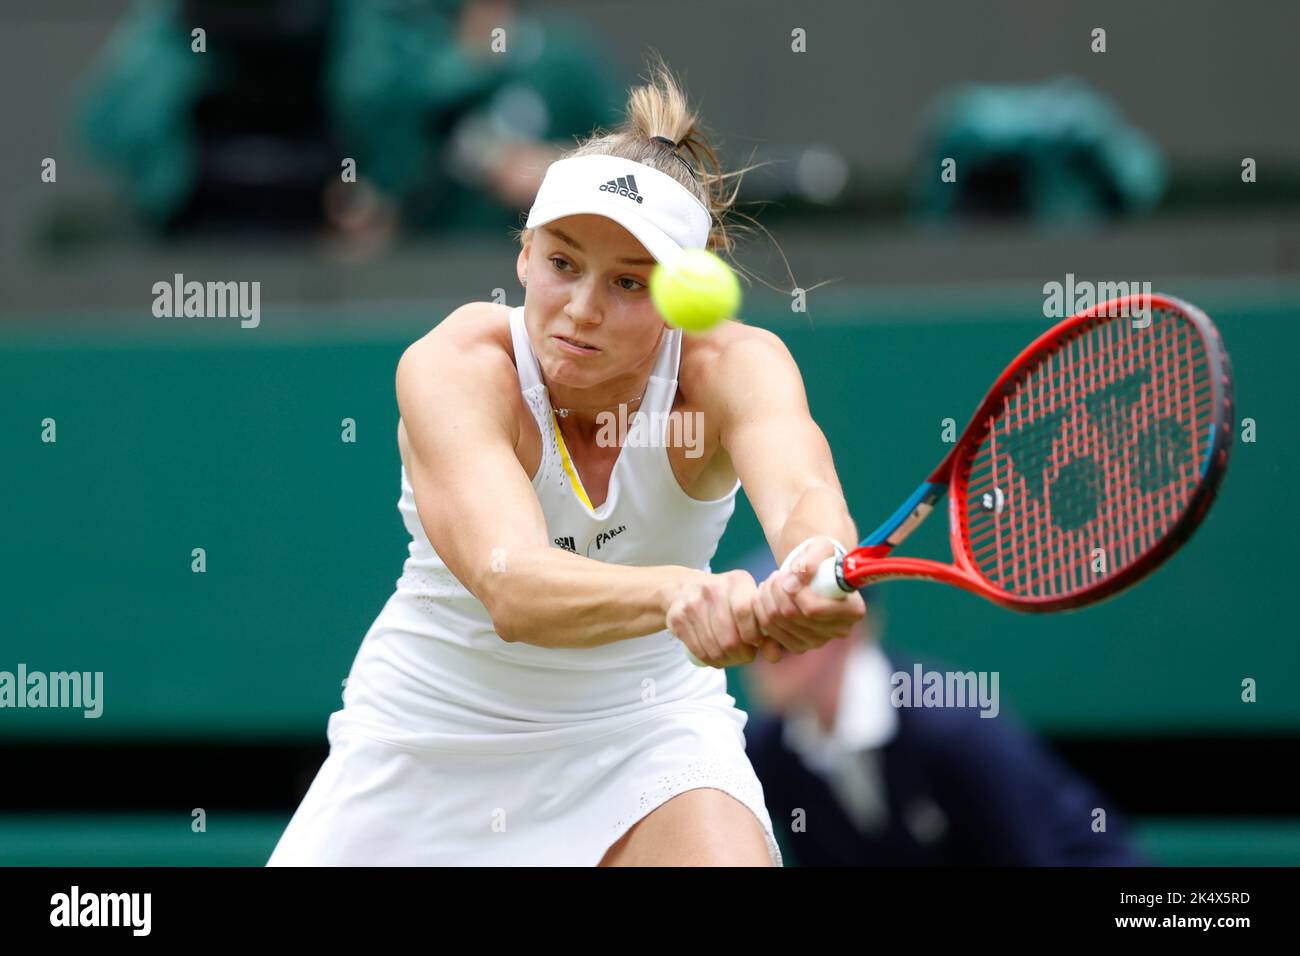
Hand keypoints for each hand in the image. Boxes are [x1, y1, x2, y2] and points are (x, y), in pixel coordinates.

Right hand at [667, 569, 765, 667]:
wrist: (684, 588)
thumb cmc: (726, 601)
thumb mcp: (747, 605)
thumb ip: (765, 630)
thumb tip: (775, 656)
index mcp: (736, 581)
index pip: (745, 612)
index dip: (753, 636)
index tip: (756, 643)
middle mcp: (712, 589)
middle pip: (730, 638)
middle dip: (741, 654)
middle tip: (745, 655)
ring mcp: (691, 603)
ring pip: (715, 648)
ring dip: (727, 660)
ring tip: (732, 657)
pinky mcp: (677, 618)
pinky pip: (699, 651)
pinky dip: (711, 661)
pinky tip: (717, 657)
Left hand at [753, 538, 865, 654]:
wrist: (815, 576)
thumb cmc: (821, 559)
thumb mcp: (821, 548)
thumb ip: (811, 559)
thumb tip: (796, 579)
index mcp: (853, 610)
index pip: (813, 609)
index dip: (794, 591)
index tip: (787, 575)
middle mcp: (839, 630)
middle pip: (792, 616)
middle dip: (776, 590)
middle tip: (775, 575)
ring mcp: (819, 641)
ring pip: (777, 622)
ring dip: (767, 598)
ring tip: (771, 582)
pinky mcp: (800, 646)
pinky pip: (770, 631)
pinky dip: (762, 610)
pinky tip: (766, 596)